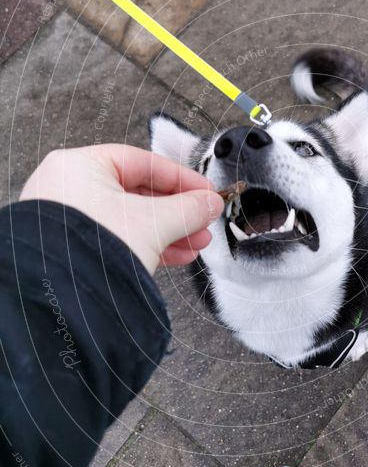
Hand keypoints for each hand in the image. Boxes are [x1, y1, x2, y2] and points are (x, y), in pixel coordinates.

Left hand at [19, 144, 223, 273]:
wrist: (59, 303)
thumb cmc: (90, 251)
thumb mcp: (153, 223)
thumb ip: (187, 209)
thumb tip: (209, 204)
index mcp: (79, 166)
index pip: (142, 162)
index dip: (181, 178)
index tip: (206, 192)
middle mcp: (67, 188)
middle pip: (138, 192)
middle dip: (177, 211)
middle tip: (202, 219)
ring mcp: (67, 220)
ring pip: (130, 219)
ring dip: (168, 231)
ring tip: (195, 243)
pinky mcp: (71, 249)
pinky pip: (117, 238)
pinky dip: (147, 244)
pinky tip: (175, 255)